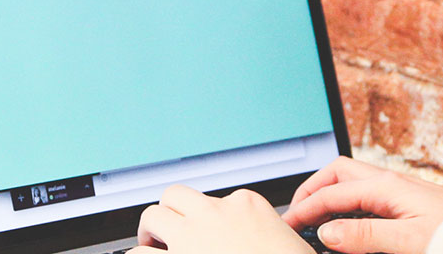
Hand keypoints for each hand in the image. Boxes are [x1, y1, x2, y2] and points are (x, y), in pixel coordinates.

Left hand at [133, 185, 314, 253]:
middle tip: (170, 233)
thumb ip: (275, 238)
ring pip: (153, 216)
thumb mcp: (293, 246)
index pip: (222, 201)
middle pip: (177, 196)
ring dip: (149, 233)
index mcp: (248, 206)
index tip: (214, 235)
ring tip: (151, 246)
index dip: (213, 220)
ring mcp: (191, 238)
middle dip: (171, 213)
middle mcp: (216, 215)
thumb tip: (272, 242)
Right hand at [281, 157, 442, 253]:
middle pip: (339, 173)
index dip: (305, 209)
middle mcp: (392, 183)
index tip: (288, 226)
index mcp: (387, 187)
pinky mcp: (409, 202)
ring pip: (354, 181)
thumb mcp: (408, 240)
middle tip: (297, 213)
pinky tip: (349, 221)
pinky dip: (348, 203)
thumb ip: (365, 234)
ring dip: (330, 193)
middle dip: (313, 188)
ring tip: (316, 216)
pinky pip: (368, 194)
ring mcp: (401, 190)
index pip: (332, 193)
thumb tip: (327, 231)